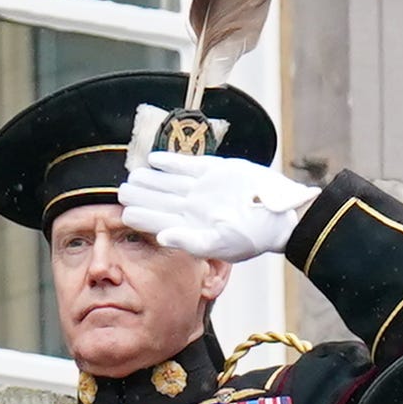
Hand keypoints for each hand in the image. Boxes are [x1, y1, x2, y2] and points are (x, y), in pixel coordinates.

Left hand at [116, 149, 314, 265]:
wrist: (281, 214)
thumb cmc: (253, 235)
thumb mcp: (220, 243)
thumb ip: (190, 241)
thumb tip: (162, 237)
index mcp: (192, 226)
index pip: (159, 221)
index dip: (141, 216)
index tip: (123, 212)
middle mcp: (194, 208)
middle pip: (161, 199)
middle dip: (141, 194)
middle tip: (122, 189)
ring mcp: (204, 188)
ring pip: (170, 182)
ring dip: (152, 178)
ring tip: (133, 174)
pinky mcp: (216, 171)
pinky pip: (189, 165)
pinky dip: (172, 162)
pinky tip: (155, 160)